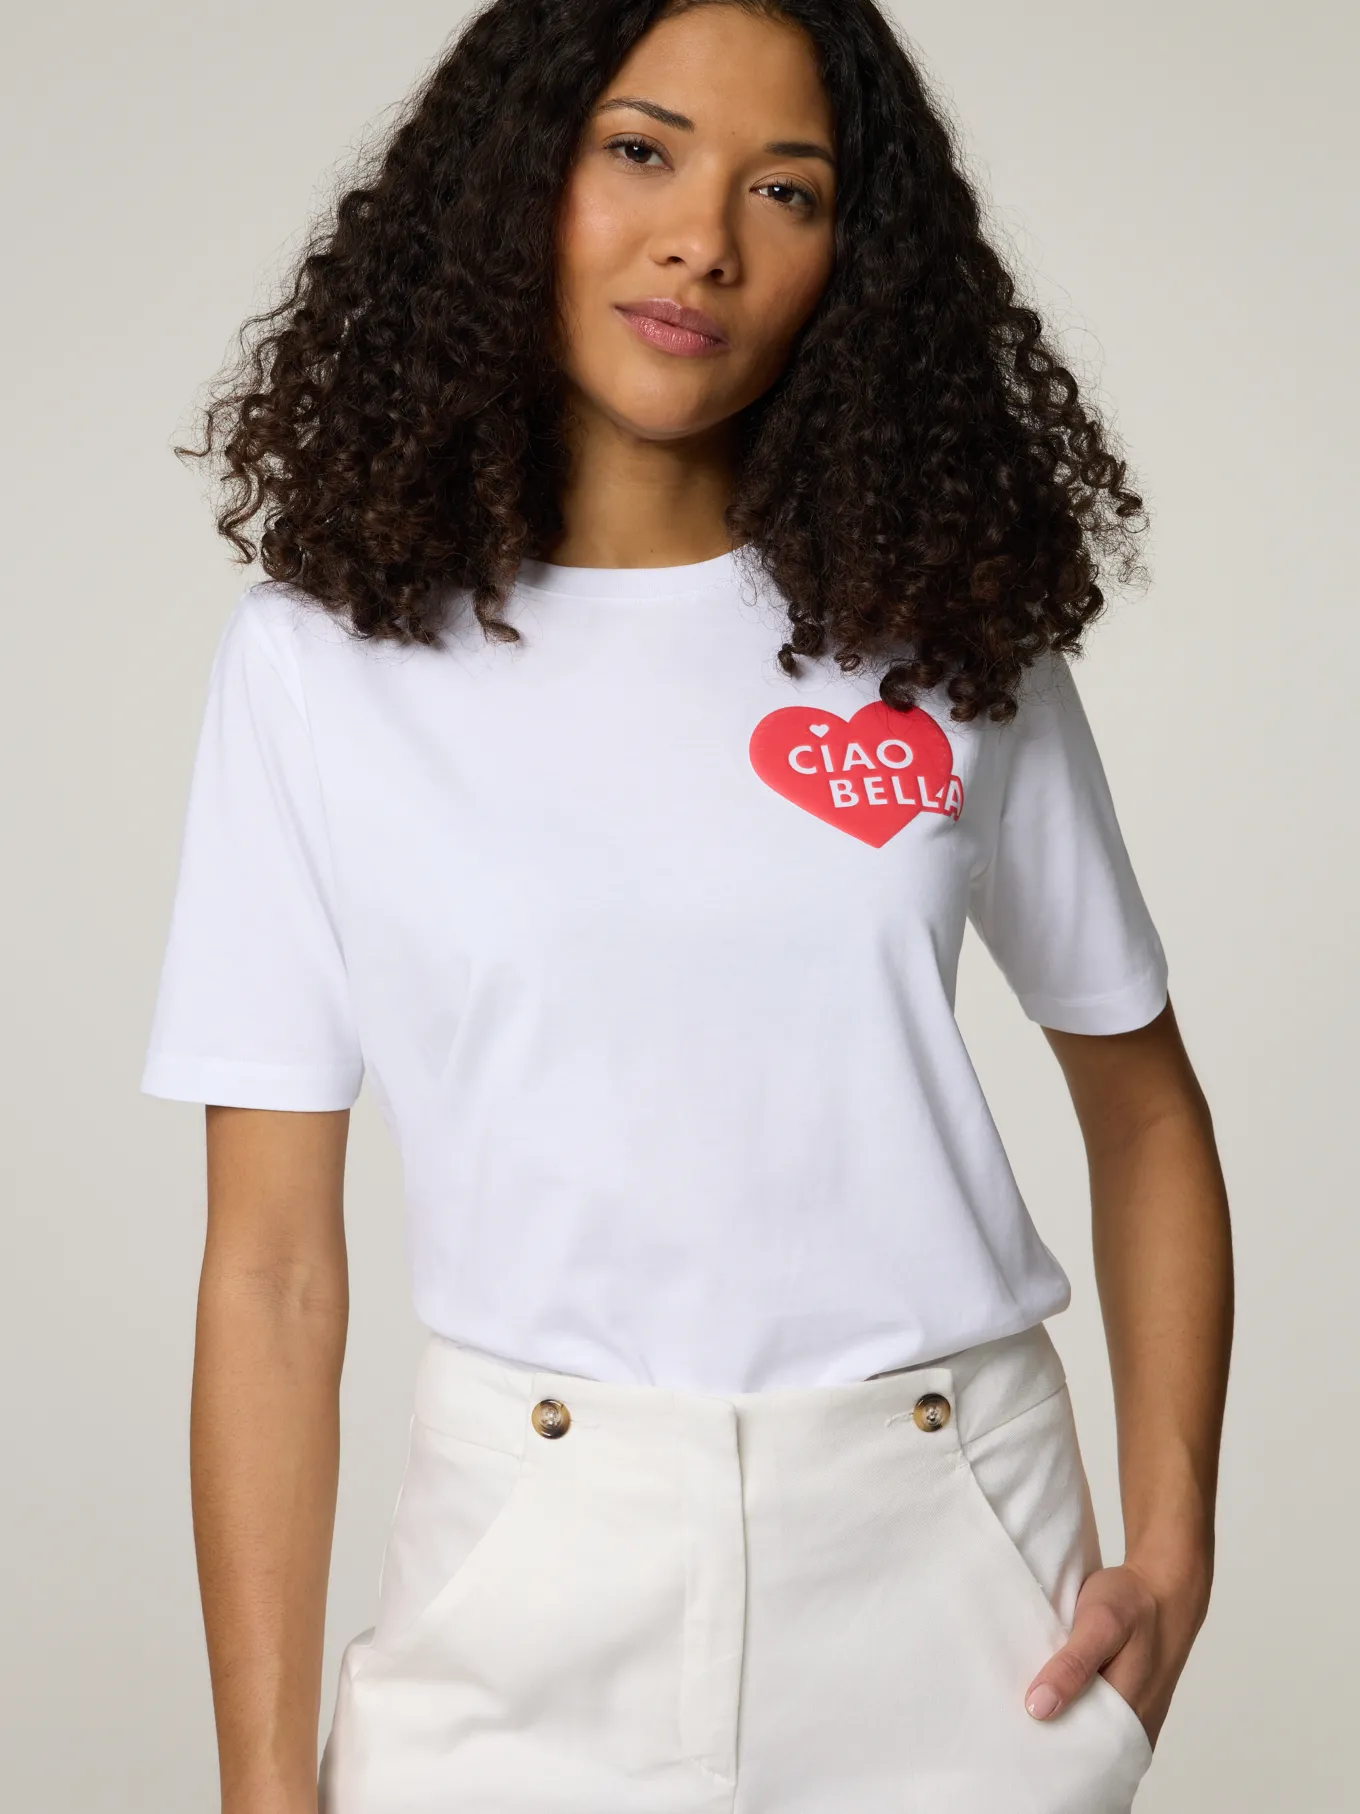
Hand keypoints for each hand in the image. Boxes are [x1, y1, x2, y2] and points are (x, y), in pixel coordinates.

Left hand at [1023, 1555, 1210, 1749]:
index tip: (1010, 1741)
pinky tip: (1044, 1695)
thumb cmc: (1133, 1603)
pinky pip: (1094, 1717)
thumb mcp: (1100, 1624)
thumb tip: (1039, 1709)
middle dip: (1047, 1741)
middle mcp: (1133, 1727)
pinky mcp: (1125, 1701)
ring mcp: (1131, 1716)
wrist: (1162, 1585)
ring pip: (1087, 1733)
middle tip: (1007, 1726)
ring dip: (1057, 1723)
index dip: (1044, 1752)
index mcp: (1128, 1719)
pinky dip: (1069, 1708)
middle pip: (1082, 1750)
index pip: (1081, 1758)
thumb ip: (1073, 1665)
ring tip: (1017, 1712)